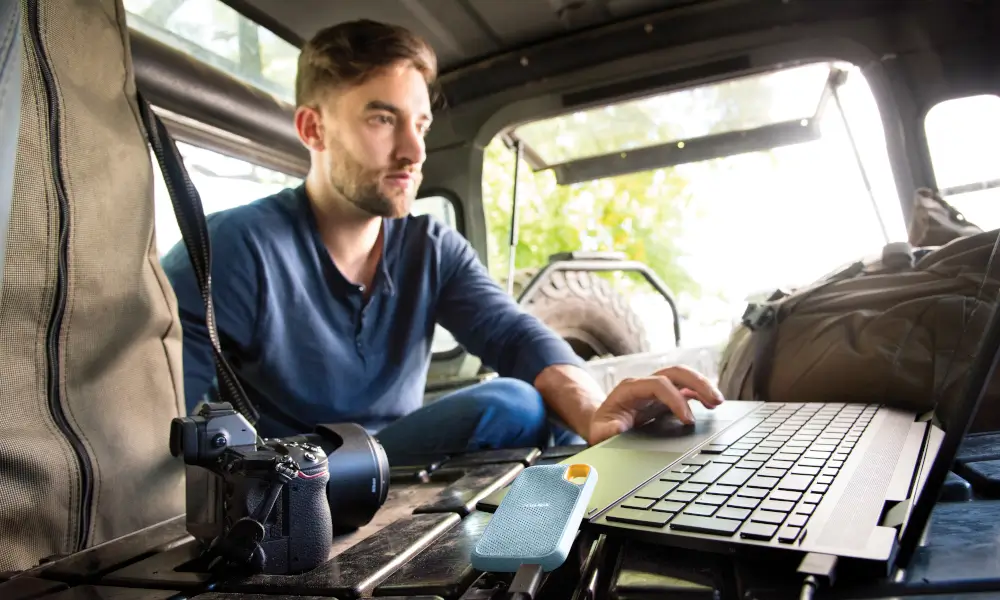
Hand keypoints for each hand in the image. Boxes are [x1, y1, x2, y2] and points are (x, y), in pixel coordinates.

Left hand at [586, 365, 723, 444]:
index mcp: (630, 389)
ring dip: (703, 386)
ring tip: (718, 402)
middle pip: (674, 372)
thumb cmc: (602, 428)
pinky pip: (685, 389)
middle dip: (697, 383)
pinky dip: (700, 394)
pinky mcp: (665, 397)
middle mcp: (645, 384)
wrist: (602, 425)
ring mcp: (656, 389)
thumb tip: (616, 430)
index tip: (689, 420)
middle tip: (715, 400)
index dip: (675, 399)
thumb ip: (606, 432)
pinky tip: (712, 405)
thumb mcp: (599, 432)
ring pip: (683, 377)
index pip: (658, 384)